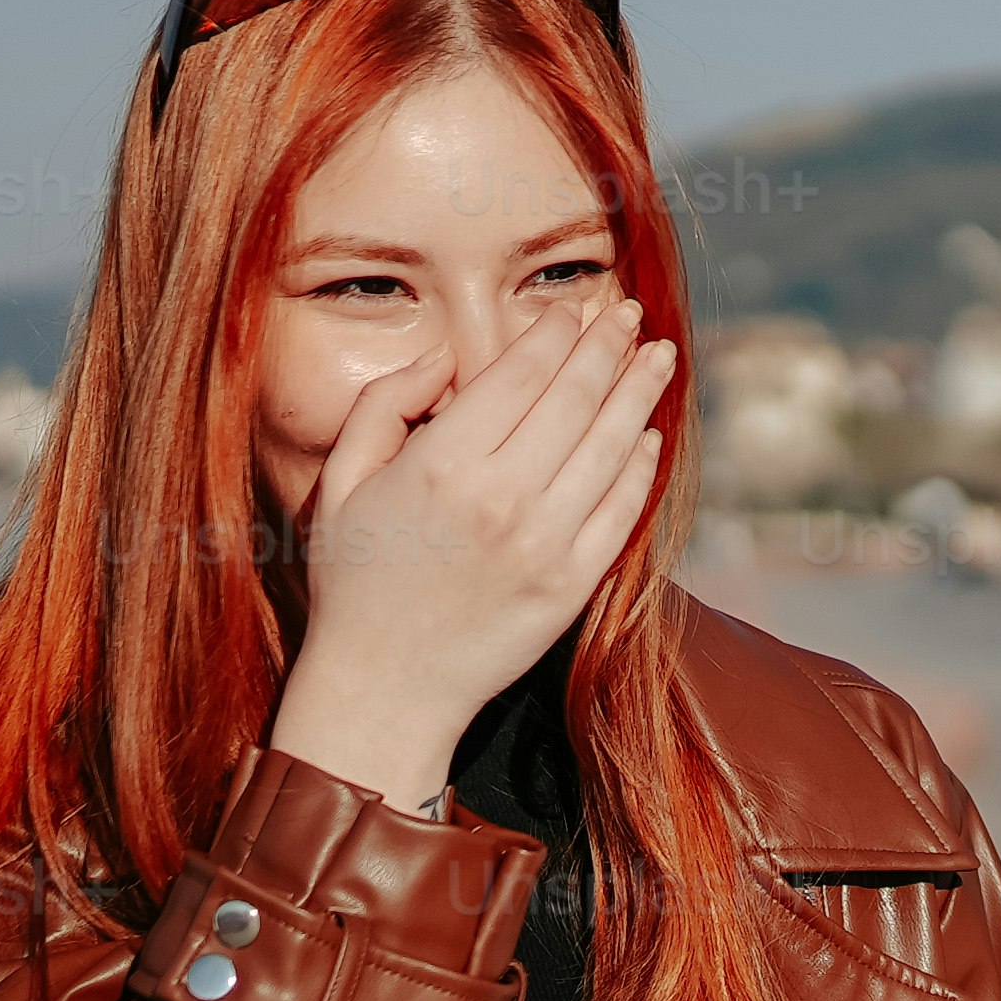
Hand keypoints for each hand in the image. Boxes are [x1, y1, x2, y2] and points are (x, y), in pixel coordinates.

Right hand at [266, 288, 678, 807]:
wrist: (384, 689)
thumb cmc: (355, 580)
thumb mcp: (340, 483)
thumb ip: (385, 406)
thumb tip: (444, 358)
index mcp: (441, 465)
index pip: (520, 374)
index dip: (555, 334)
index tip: (574, 310)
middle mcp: (501, 498)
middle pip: (576, 399)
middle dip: (609, 347)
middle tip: (633, 316)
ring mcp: (546, 545)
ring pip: (611, 447)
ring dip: (640, 394)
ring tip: (661, 357)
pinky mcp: (573, 586)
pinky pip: (621, 511)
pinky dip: (641, 467)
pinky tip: (648, 436)